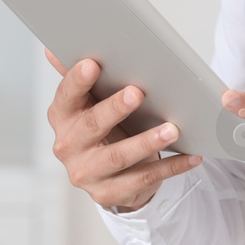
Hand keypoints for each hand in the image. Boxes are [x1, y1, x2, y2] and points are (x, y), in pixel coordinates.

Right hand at [45, 50, 202, 211]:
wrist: (108, 175)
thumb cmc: (102, 128)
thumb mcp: (90, 103)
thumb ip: (79, 79)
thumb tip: (53, 50)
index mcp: (62, 118)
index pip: (65, 97)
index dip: (77, 81)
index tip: (93, 64)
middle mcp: (69, 147)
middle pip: (92, 127)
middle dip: (115, 109)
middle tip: (138, 92)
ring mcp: (87, 173)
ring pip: (118, 157)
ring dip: (147, 142)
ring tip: (172, 129)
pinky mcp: (108, 193)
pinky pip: (143, 179)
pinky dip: (170, 167)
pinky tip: (191, 156)